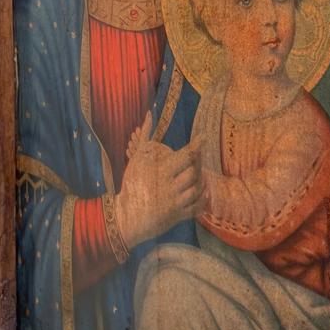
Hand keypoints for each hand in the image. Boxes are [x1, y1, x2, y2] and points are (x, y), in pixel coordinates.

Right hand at [115, 113, 202, 247]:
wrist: (126, 216)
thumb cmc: (131, 183)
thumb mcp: (136, 159)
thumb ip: (145, 136)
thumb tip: (149, 114)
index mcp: (160, 171)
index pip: (185, 156)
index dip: (196, 145)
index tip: (203, 138)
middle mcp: (169, 187)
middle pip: (193, 172)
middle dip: (198, 164)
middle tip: (198, 158)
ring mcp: (173, 203)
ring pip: (196, 189)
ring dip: (201, 181)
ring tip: (200, 174)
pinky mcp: (176, 216)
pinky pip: (197, 207)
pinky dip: (202, 199)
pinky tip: (202, 191)